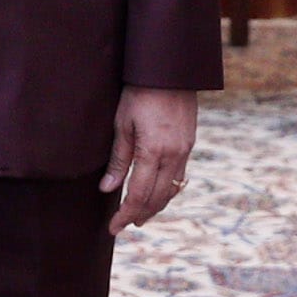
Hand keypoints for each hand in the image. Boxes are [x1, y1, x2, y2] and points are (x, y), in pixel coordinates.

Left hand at [102, 87, 197, 234]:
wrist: (170, 69)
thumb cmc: (140, 92)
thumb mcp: (122, 124)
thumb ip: (118, 159)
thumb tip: (107, 189)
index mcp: (154, 152)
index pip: (139, 195)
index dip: (125, 215)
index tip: (113, 228)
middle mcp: (173, 155)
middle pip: (157, 198)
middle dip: (140, 215)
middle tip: (124, 226)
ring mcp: (185, 151)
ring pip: (171, 190)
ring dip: (155, 206)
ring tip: (140, 216)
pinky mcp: (189, 144)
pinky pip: (179, 177)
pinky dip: (166, 191)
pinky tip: (157, 193)